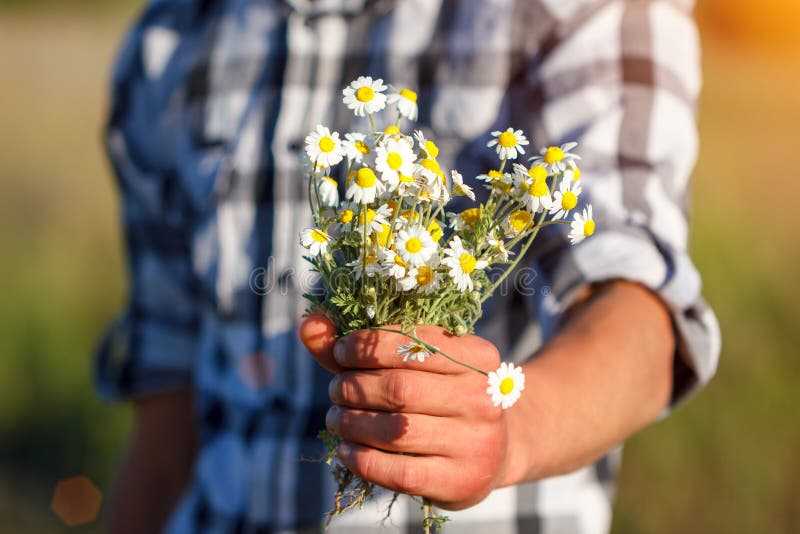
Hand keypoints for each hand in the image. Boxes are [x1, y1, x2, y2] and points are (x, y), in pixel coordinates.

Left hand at [299, 315, 507, 509]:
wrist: (488, 453)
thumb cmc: (440, 397)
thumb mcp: (416, 364)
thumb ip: (362, 345)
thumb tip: (310, 326)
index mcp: (479, 356)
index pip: (414, 343)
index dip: (368, 346)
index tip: (340, 352)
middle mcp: (483, 397)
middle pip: (400, 388)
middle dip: (354, 387)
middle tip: (335, 390)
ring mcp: (475, 441)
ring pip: (396, 430)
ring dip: (352, 423)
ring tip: (336, 418)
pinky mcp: (460, 480)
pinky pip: (399, 471)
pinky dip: (362, 459)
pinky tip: (346, 450)